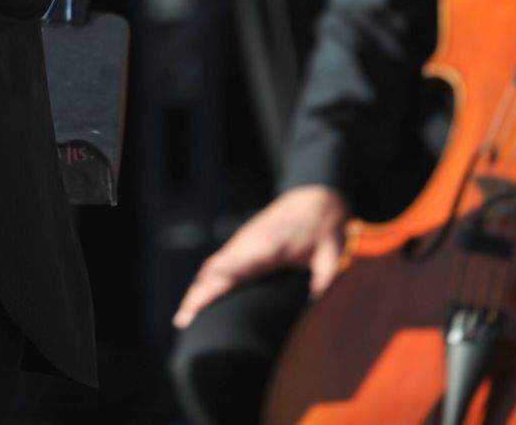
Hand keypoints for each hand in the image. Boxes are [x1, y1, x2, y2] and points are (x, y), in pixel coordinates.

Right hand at [173, 185, 348, 329]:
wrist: (314, 196)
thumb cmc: (324, 225)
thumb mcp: (332, 249)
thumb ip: (325, 275)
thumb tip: (319, 303)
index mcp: (270, 245)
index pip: (239, 264)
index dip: (220, 278)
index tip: (201, 292)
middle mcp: (249, 244)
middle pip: (217, 270)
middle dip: (200, 293)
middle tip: (183, 319)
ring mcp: (242, 243)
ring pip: (213, 267)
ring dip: (198, 289)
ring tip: (184, 316)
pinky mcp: (242, 244)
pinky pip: (217, 263)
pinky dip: (205, 280)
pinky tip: (197, 296)